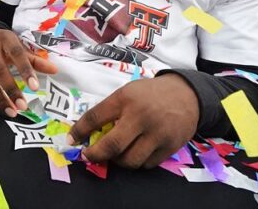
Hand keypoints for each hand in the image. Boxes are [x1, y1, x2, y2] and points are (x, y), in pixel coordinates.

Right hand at [0, 28, 56, 116]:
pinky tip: (1, 106)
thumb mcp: (20, 46)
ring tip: (13, 112)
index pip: (17, 54)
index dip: (25, 70)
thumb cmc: (5, 43)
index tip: (35, 88)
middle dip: (11, 89)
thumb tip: (55, 70)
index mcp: (6, 39)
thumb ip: (36, 60)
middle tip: (23, 106)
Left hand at [68, 75, 199, 168]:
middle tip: (89, 156)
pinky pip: (146, 164)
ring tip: (116, 154)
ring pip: (129, 160)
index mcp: (125, 99)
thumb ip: (111, 110)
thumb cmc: (150, 94)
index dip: (79, 131)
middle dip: (95, 154)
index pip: (95, 117)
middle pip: (112, 145)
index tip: (71, 140)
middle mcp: (140, 116)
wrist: (187, 94)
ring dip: (118, 161)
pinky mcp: (169, 146)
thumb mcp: (128, 92)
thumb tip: (88, 132)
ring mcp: (157, 133)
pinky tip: (135, 153)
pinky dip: (137, 162)